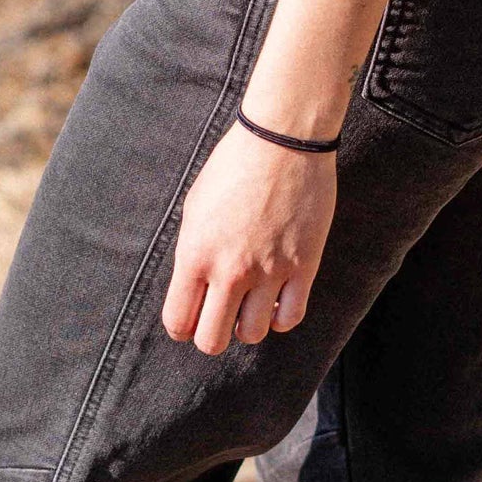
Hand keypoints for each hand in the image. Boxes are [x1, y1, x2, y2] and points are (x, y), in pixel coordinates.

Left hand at [162, 121, 336, 355]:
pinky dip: (281, 318)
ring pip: (253, 334)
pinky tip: (276, 301)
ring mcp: (268, 271)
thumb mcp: (195, 210)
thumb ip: (193, 255)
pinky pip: (291, 318)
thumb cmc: (232, 168)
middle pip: (212, 341)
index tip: (190, 321)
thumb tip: (195, 291)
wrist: (281, 141)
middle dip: (212, 336)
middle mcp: (229, 270)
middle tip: (220, 320)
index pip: (178, 321)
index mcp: (195, 255)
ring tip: (251, 306)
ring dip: (249, 326)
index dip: (182, 329)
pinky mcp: (303, 266)